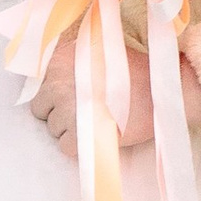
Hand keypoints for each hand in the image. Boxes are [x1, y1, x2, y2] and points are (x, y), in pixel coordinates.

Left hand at [29, 28, 200, 159]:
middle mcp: (57, 81)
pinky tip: (98, 135)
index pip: (40, 86)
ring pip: (53, 130)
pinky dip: (80, 147)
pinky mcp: (78, 133)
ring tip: (96, 122)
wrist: (161, 90)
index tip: (75, 97)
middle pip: (41, 109)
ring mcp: (66, 108)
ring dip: (71, 130)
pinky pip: (65, 147)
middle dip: (59, 114)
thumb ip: (73, 62)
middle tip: (85, 113)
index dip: (56, 95)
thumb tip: (54, 80)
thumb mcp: (98, 52)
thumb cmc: (135, 72)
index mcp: (59, 59)